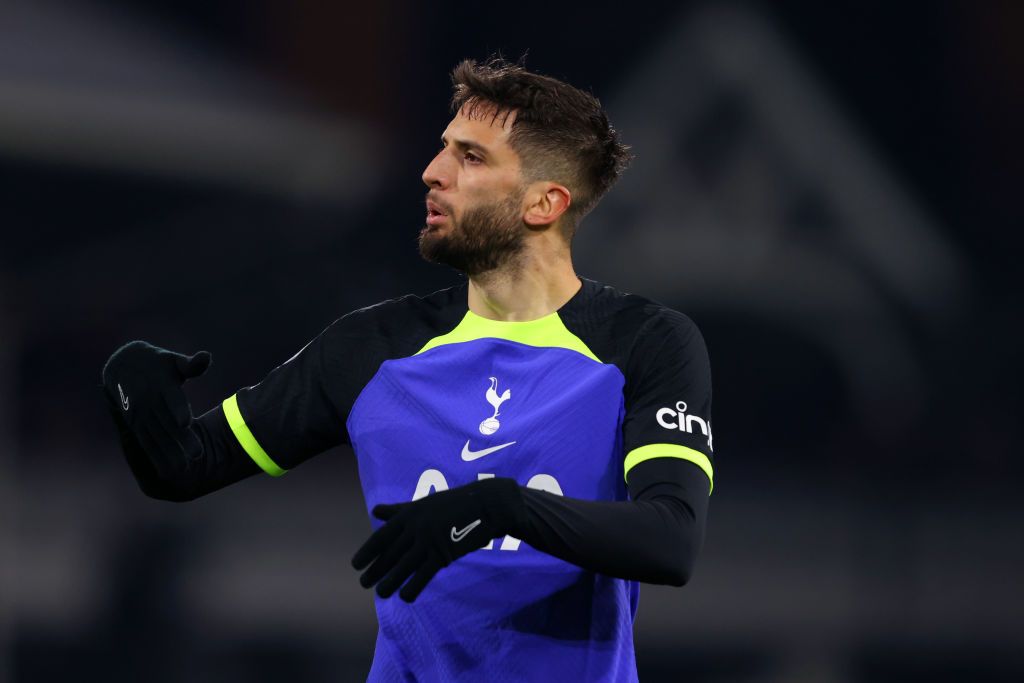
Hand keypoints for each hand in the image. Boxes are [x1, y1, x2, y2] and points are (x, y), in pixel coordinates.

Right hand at [101, 340, 210, 478]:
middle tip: (199, 454)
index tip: (187, 423)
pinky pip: (145, 442)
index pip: (171, 398)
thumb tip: (206, 357)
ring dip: (168, 452)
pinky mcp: (134, 425)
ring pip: (155, 436)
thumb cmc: (158, 364)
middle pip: (166, 422)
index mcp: (160, 383)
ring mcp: (140, 414)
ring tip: (185, 468)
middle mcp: (148, 401)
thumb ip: (190, 364)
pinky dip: (154, 456)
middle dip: (180, 439)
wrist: (122, 366)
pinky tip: (166, 471)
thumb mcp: (173, 361)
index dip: (178, 410)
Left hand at [352, 477, 524, 601]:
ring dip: (390, 582)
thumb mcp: (425, 503)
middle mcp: (416, 527)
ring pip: (404, 566)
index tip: (355, 564)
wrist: (488, 505)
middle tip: (363, 583)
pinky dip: (413, 586)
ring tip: (380, 593)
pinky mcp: (444, 553)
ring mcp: (430, 540)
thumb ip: (399, 510)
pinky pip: (424, 574)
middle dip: (376, 569)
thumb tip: (375, 511)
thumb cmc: (456, 504)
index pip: (382, 536)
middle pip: (390, 553)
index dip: (367, 552)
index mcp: (410, 514)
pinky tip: (405, 596)